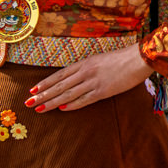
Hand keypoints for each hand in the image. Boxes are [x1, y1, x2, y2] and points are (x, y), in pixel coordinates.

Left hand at [27, 44, 152, 110]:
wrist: (139, 58)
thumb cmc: (123, 58)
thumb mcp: (101, 59)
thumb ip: (89, 68)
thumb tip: (78, 77)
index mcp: (85, 63)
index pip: (60, 75)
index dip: (46, 83)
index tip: (33, 90)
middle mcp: (85, 72)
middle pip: (60, 86)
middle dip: (43, 95)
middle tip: (28, 102)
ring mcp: (93, 82)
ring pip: (67, 94)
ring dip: (52, 102)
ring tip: (39, 108)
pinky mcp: (103, 91)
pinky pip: (84, 99)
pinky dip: (72, 105)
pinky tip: (62, 109)